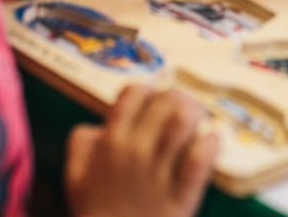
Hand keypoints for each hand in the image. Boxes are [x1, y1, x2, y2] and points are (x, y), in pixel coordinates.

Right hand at [64, 86, 217, 216]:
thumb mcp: (75, 179)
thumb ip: (82, 145)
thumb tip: (98, 125)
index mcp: (110, 144)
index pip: (133, 93)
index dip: (148, 91)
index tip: (155, 102)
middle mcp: (134, 152)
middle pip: (164, 101)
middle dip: (179, 99)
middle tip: (185, 109)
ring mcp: (158, 173)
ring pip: (183, 122)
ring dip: (196, 114)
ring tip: (199, 122)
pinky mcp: (181, 196)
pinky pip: (201, 159)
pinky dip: (211, 144)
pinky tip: (212, 142)